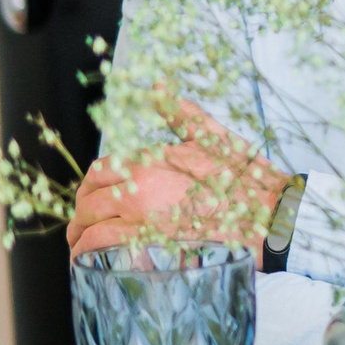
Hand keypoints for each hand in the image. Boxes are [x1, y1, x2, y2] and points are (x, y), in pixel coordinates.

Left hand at [66, 102, 287, 258]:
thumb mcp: (211, 135)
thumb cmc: (242, 174)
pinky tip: (89, 258)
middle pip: (88, 200)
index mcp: (148, 159)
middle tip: (83, 222)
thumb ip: (179, 112)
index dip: (91, 184)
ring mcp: (139, 216)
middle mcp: (136, 187)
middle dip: (81, 212)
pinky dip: (89, 253)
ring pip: (89, 226)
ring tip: (80, 244)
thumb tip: (158, 86)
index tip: (93, 194)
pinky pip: (102, 247)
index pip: (99, 171)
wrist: (265, 211)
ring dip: (79, 235)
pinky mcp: (147, 242)